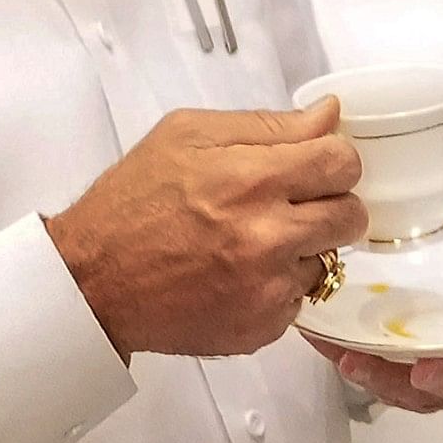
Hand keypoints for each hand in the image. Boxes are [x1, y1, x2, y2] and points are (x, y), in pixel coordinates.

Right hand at [45, 102, 364, 356]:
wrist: (90, 282)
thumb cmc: (132, 202)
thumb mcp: (187, 135)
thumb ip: (267, 125)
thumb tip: (329, 115)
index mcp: (251, 180)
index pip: (343, 162)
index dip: (334, 160)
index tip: (316, 166)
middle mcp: (268, 237)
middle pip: (352, 215)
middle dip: (331, 204)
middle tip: (292, 205)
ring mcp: (268, 288)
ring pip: (329, 260)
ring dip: (303, 248)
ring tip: (253, 241)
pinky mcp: (262, 327)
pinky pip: (299, 300)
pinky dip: (278, 287)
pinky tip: (238, 275)